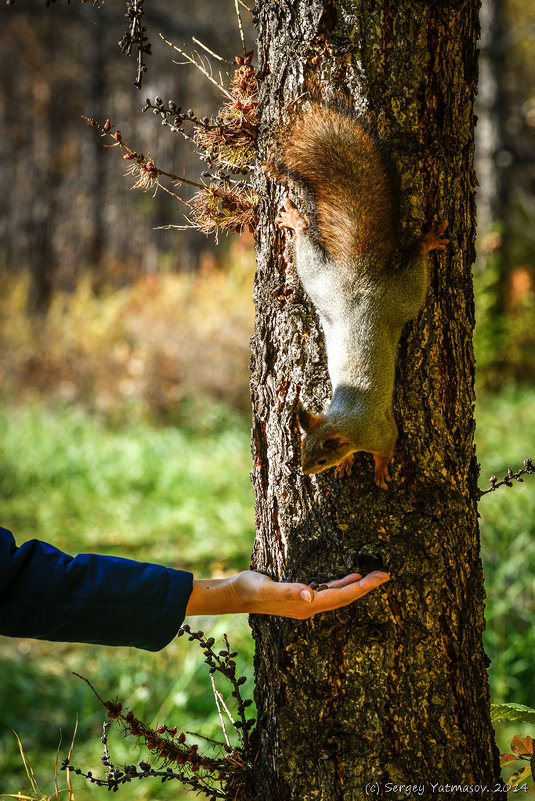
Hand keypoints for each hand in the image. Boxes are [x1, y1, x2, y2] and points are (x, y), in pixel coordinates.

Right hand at [185, 569, 389, 618]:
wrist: (235, 595)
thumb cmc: (250, 589)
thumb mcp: (268, 587)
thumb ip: (289, 591)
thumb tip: (311, 595)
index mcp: (307, 605)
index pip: (342, 596)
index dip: (363, 587)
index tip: (381, 577)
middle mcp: (310, 606)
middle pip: (346, 596)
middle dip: (367, 585)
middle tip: (387, 573)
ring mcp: (307, 602)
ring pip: (339, 594)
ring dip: (357, 585)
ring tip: (375, 574)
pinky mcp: (302, 595)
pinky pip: (329, 590)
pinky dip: (342, 584)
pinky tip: (350, 577)